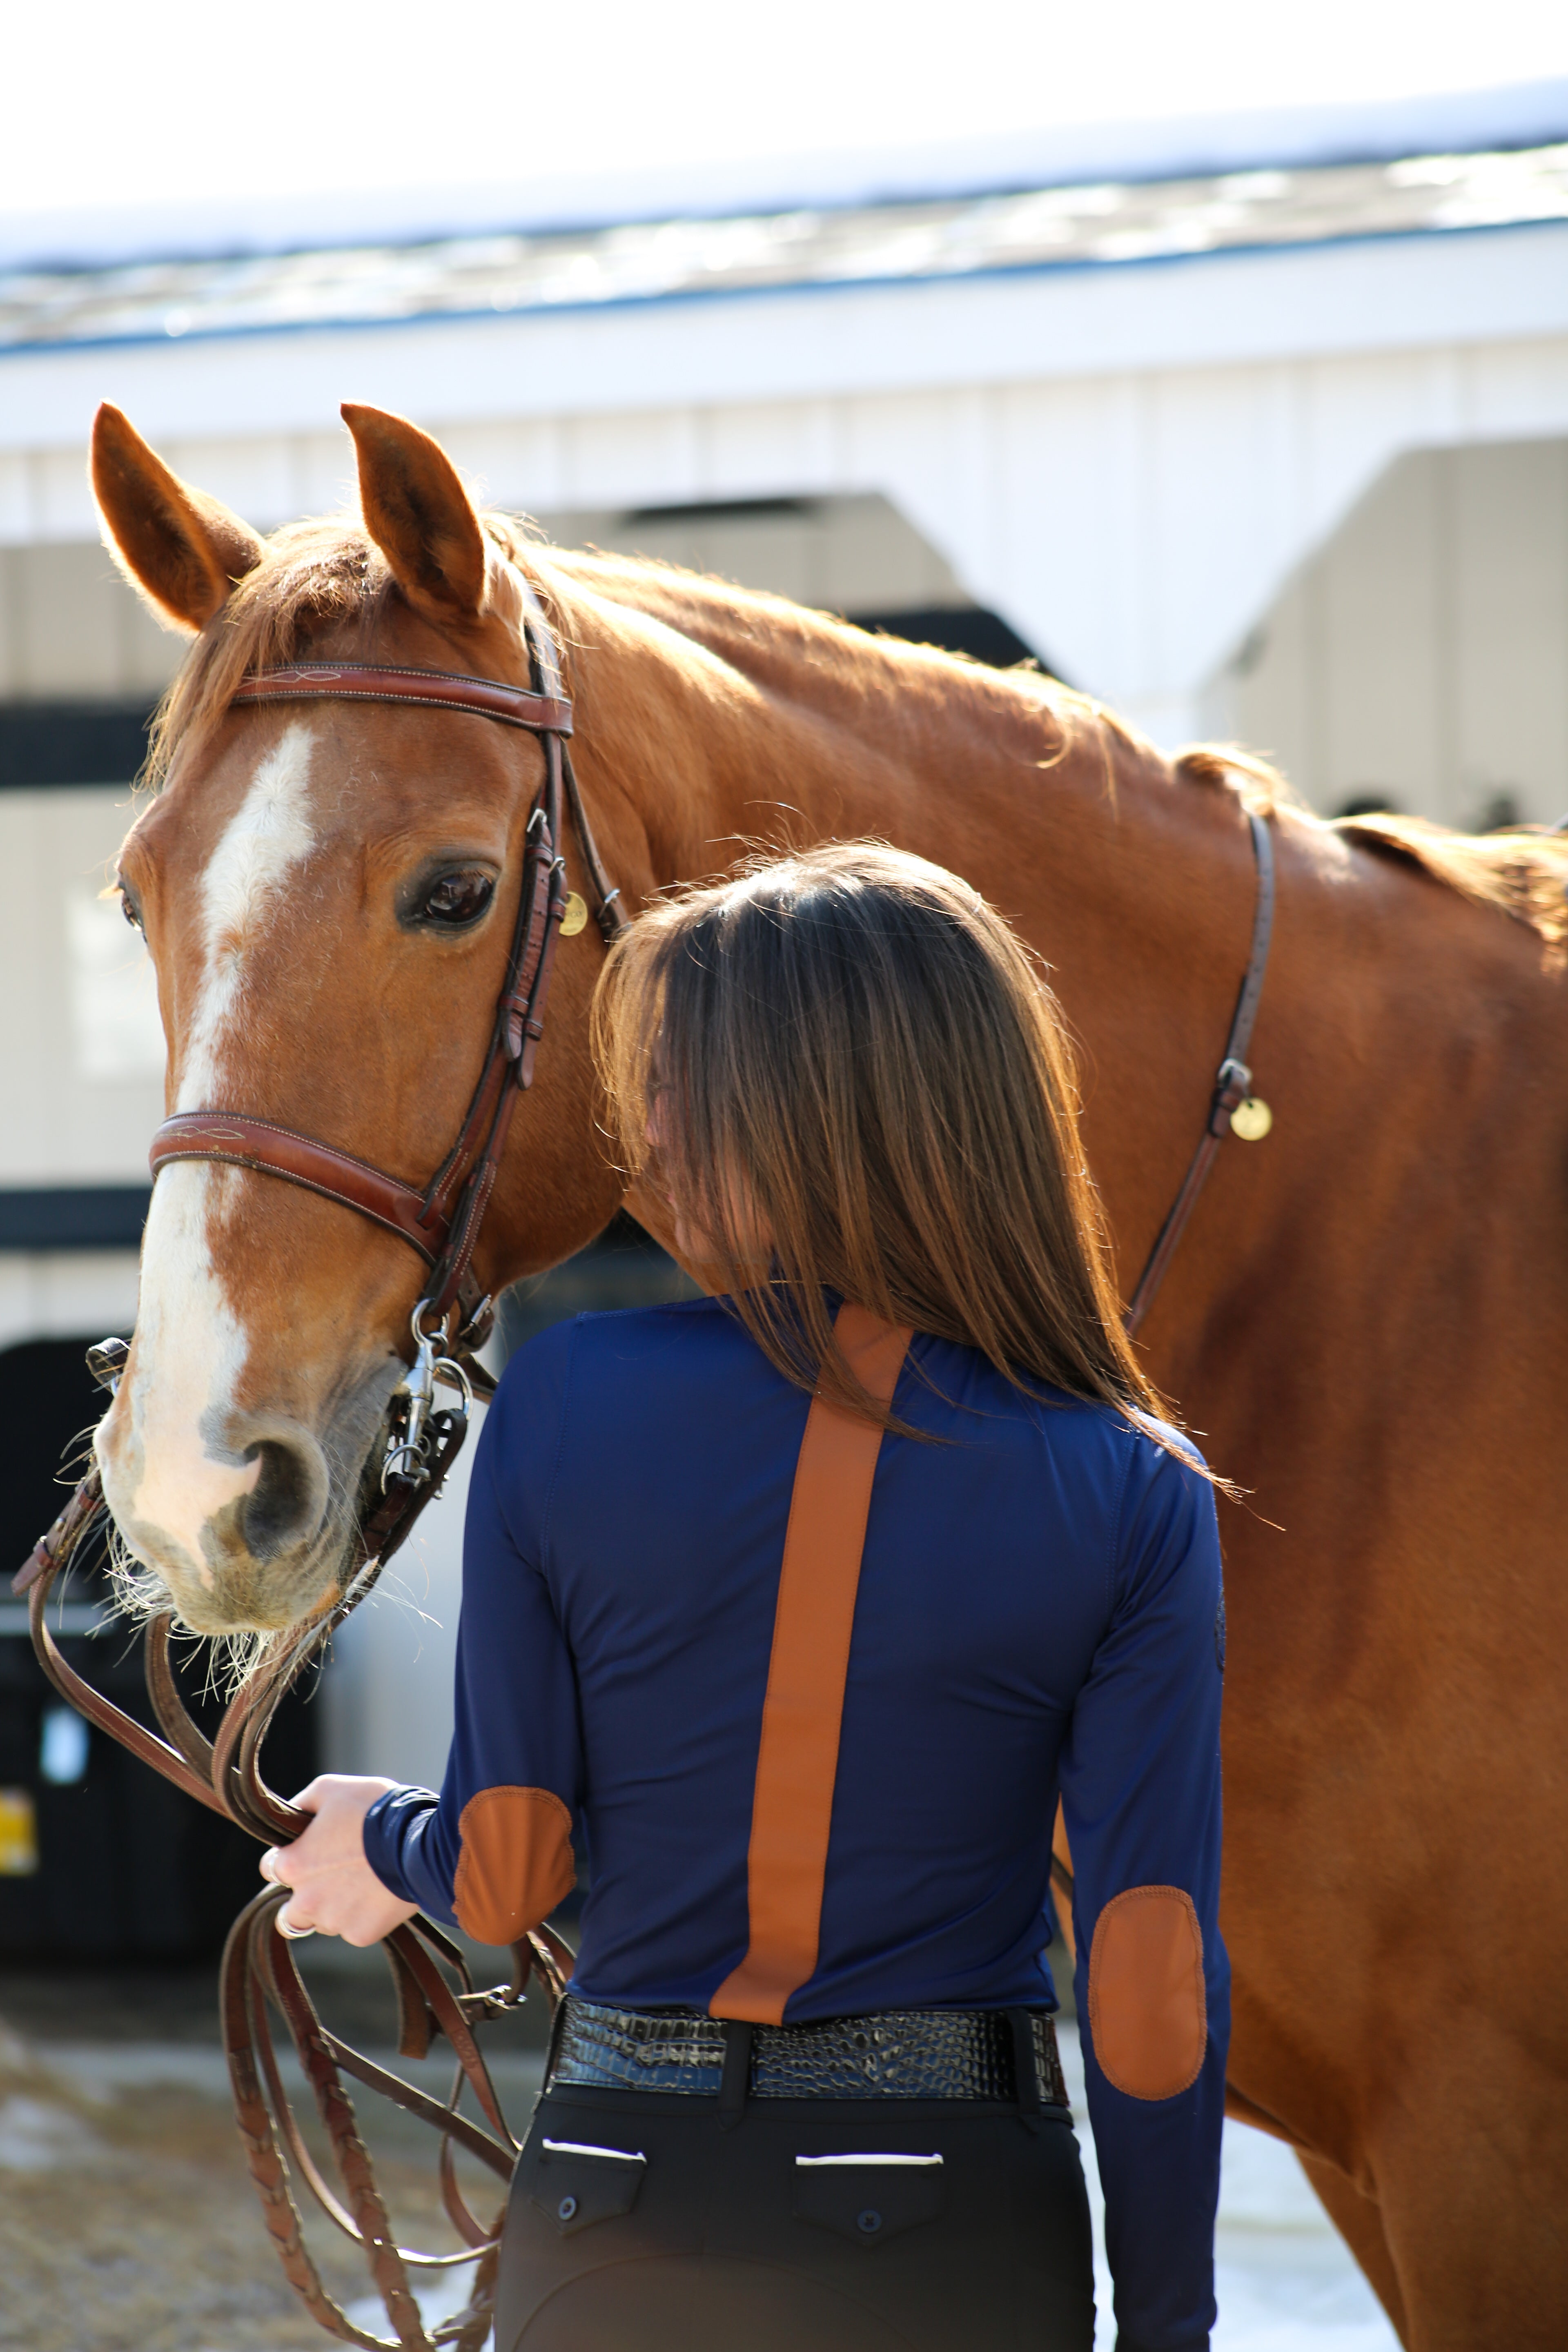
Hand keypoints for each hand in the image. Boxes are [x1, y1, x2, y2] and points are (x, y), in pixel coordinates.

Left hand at [259, 1775, 419, 1946]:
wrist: (420, 1841)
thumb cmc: (374, 1809)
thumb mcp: (331, 1789)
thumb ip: (303, 1804)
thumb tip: (292, 1814)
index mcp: (293, 1866)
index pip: (270, 1869)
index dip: (288, 1857)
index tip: (308, 1851)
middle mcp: (306, 1901)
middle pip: (291, 1909)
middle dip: (306, 1895)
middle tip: (333, 1876)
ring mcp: (334, 1921)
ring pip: (323, 1922)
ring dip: (335, 1907)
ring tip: (363, 1881)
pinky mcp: (361, 1935)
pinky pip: (354, 1929)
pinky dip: (363, 1915)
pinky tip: (381, 1892)